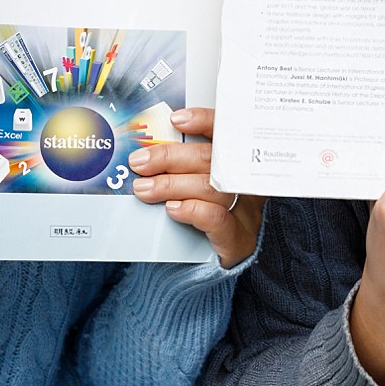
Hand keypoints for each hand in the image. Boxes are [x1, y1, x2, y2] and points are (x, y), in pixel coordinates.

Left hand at [129, 107, 262, 268]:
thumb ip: (180, 168)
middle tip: (140, 162)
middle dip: (170, 157)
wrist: (214, 266)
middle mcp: (245, 184)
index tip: (176, 120)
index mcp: (236, 164)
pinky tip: (172, 209)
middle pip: (212, 160)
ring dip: (171, 185)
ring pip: (211, 188)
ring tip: (144, 189)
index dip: (204, 121)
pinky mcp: (237, 240)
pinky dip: (191, 210)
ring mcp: (245, 212)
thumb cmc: (200, 217)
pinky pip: (217, 219)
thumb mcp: (192, 186)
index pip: (226, 134)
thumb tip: (146, 151)